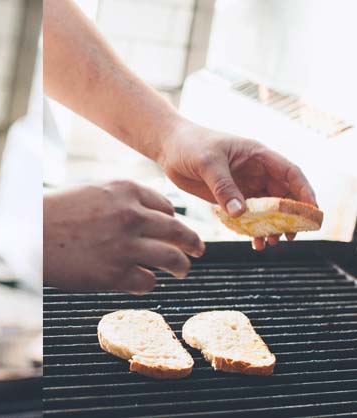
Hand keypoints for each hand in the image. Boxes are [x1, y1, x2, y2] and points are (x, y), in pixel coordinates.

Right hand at [43, 180, 204, 293]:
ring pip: (172, 259)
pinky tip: (143, 282)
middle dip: (193, 243)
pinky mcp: (116, 274)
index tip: (176, 228)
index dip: (174, 219)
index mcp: (125, 191)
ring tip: (182, 271)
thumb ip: (121, 199)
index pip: (166, 206)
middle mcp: (131, 216)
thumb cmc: (55, 212)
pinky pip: (148, 282)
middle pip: (178, 231)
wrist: (29, 234)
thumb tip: (147, 212)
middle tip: (198, 250)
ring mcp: (126, 246)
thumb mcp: (92, 191)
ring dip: (181, 267)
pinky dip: (149, 283)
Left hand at [157, 120, 316, 250]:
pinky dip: (253, 229)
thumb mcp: (208, 163)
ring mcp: (244, 185)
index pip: (290, 174)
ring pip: (267, 209)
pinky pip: (248, 215)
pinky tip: (254, 241)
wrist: (169, 148)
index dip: (304, 192)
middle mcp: (256, 171)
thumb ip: (224, 187)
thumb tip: (241, 213)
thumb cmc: (191, 145)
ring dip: (272, 226)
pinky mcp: (229, 197)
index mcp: (258, 156)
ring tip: (270, 243)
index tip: (310, 212)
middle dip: (289, 217)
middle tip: (288, 236)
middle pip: (283, 195)